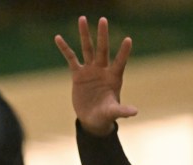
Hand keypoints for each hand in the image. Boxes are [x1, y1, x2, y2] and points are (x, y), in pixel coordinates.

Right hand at [55, 16, 137, 135]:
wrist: (92, 118)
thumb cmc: (105, 115)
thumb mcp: (113, 112)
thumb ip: (122, 110)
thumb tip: (134, 112)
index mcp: (114, 77)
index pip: (120, 62)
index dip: (123, 52)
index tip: (128, 39)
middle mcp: (103, 70)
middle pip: (103, 49)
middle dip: (103, 35)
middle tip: (103, 20)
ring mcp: (90, 70)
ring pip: (87, 49)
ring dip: (85, 34)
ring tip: (82, 18)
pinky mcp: (78, 74)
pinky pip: (71, 59)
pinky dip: (65, 48)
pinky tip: (58, 37)